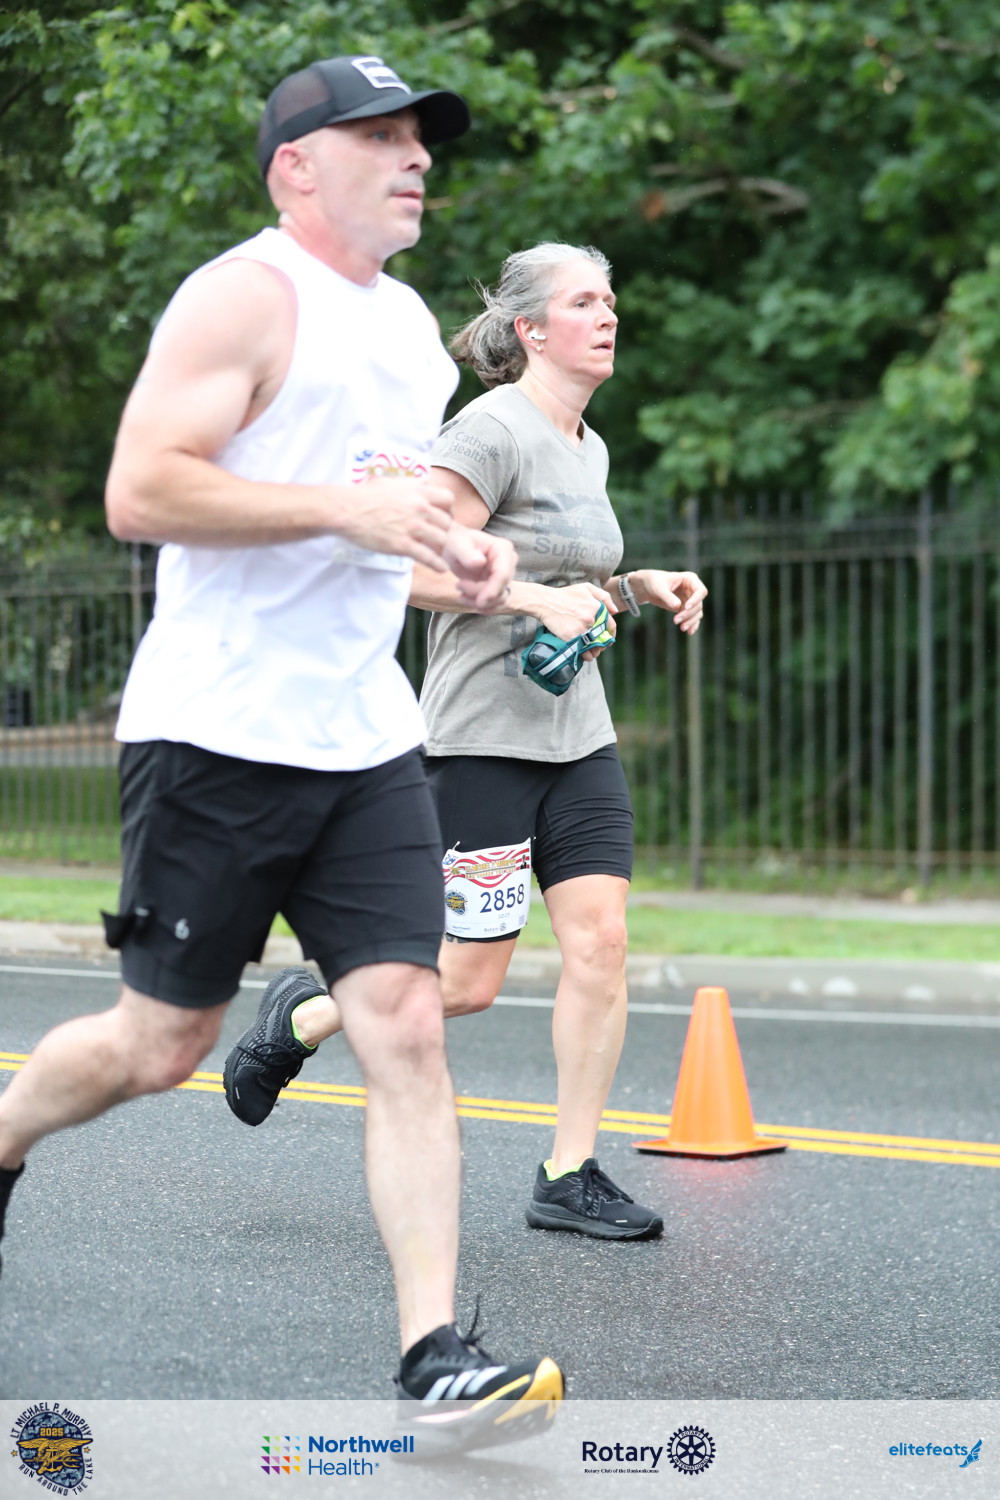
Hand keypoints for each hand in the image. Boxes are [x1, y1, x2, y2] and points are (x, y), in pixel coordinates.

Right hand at [333, 477, 454, 568]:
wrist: (347, 510)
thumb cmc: (363, 495)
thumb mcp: (390, 482)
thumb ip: (410, 484)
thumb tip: (422, 482)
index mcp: (417, 491)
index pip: (448, 498)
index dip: (448, 509)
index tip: (443, 515)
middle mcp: (420, 508)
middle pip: (447, 522)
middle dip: (444, 529)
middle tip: (438, 535)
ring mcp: (413, 527)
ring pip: (441, 539)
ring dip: (440, 547)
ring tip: (438, 551)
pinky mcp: (403, 545)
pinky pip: (428, 557)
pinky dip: (437, 564)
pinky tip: (440, 568)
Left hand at [442, 524, 516, 612]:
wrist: (453, 548)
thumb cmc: (454, 542)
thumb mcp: (455, 543)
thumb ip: (466, 552)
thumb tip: (479, 562)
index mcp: (503, 549)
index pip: (503, 575)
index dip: (492, 591)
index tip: (478, 602)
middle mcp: (509, 562)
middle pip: (501, 589)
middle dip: (479, 595)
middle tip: (458, 587)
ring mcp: (505, 575)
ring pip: (500, 600)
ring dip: (480, 603)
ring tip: (461, 595)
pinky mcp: (499, 586)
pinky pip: (497, 604)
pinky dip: (483, 607)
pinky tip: (466, 600)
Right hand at [530, 581, 616, 658]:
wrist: (545, 602)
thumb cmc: (566, 594)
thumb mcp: (586, 588)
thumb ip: (604, 597)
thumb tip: (615, 611)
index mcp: (596, 607)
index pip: (610, 625)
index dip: (610, 634)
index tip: (608, 638)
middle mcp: (591, 619)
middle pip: (602, 638)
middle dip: (601, 644)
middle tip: (599, 647)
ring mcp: (581, 629)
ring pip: (593, 646)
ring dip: (594, 652)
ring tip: (592, 653)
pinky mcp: (570, 637)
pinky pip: (582, 650)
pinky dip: (584, 655)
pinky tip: (584, 655)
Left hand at [636, 569, 706, 634]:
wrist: (648, 587)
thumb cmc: (654, 582)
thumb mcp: (659, 588)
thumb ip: (668, 597)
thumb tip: (677, 606)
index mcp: (690, 579)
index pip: (700, 591)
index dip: (695, 600)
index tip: (685, 607)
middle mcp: (693, 590)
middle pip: (698, 604)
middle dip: (688, 614)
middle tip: (675, 620)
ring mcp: (691, 600)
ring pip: (697, 612)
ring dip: (690, 621)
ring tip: (682, 628)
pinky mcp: (686, 608)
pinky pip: (693, 618)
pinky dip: (692, 624)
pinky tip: (689, 632)